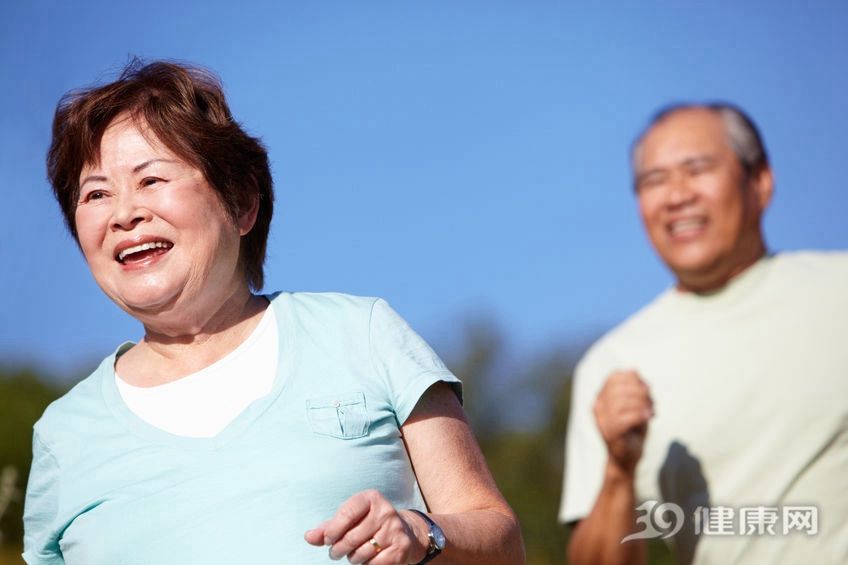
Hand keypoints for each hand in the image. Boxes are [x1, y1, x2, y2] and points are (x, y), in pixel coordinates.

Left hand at [304, 489, 427, 563]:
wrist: (405, 531)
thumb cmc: (369, 523)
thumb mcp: (350, 519)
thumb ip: (328, 527)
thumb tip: (308, 537)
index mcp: (371, 498)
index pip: (346, 514)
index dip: (332, 531)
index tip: (327, 540)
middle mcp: (385, 511)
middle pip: (351, 538)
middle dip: (338, 550)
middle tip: (336, 552)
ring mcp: (395, 529)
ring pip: (361, 554)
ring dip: (352, 558)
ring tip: (355, 554)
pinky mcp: (402, 547)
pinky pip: (374, 564)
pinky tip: (368, 559)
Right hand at [593, 370, 653, 472]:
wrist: (626, 460)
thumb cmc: (632, 431)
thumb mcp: (634, 406)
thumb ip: (633, 389)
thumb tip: (634, 371)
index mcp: (601, 398)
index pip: (614, 377)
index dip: (633, 379)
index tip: (646, 388)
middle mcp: (598, 407)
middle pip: (619, 387)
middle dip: (640, 391)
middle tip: (652, 402)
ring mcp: (602, 420)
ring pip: (622, 401)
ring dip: (642, 403)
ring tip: (651, 410)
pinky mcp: (610, 433)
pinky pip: (626, 417)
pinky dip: (641, 415)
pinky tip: (649, 417)